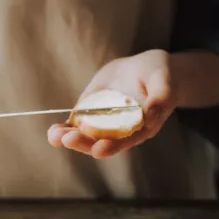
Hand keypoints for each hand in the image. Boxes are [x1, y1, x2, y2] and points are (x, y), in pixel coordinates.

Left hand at [49, 50, 172, 159]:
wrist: (147, 69)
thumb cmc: (161, 77)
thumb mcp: (164, 83)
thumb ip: (160, 98)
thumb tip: (151, 115)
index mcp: (142, 127)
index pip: (126, 140)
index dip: (112, 146)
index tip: (98, 149)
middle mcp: (122, 130)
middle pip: (102, 142)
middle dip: (84, 142)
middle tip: (68, 139)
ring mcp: (105, 122)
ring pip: (87, 136)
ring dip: (70, 138)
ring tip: (55, 136)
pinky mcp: (93, 112)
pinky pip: (78, 123)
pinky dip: (65, 128)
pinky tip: (54, 131)